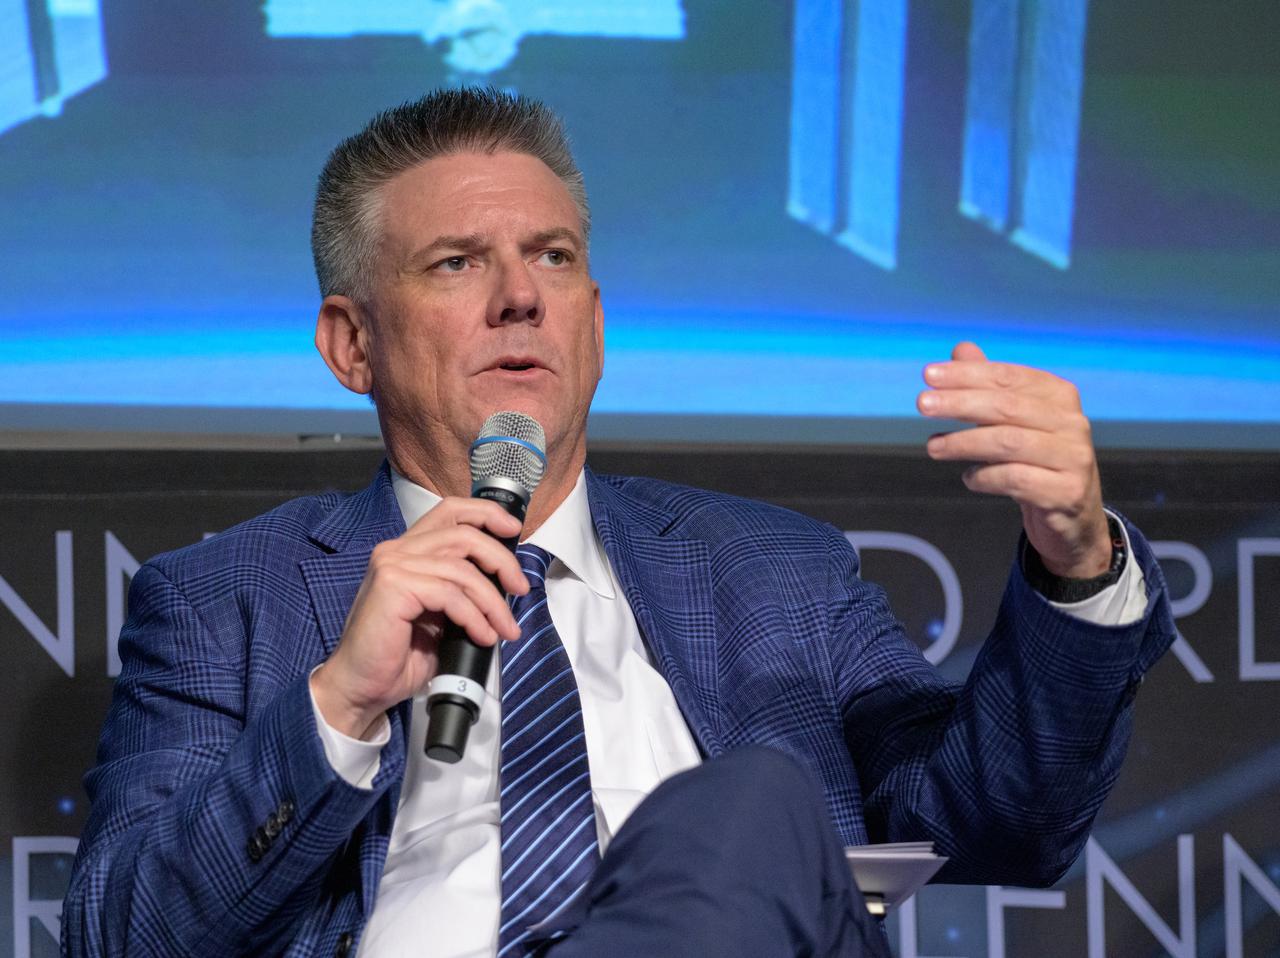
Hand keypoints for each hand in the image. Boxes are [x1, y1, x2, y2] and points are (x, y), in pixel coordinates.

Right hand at [310, 498, 528, 738]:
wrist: (362, 688)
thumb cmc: (399, 656)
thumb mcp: (439, 614)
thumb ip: (460, 588)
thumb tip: (503, 580)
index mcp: (407, 551)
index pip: (450, 512)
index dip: (486, 514)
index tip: (513, 530)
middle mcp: (396, 550)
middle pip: (464, 535)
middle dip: (501, 561)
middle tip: (520, 588)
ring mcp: (392, 565)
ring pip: (462, 569)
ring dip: (492, 601)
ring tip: (504, 629)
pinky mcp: (392, 586)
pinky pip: (450, 594)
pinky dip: (474, 616)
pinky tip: (482, 635)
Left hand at [918, 342, 1110, 579]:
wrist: (1072, 514)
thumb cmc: (1035, 458)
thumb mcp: (1013, 420)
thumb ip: (989, 386)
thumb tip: (961, 349)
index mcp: (1058, 395)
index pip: (1007, 377)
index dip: (967, 374)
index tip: (929, 375)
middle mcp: (1072, 422)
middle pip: (1007, 407)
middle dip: (960, 403)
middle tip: (922, 405)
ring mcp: (1073, 458)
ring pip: (1009, 443)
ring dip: (964, 442)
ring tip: (933, 446)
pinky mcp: (1066, 492)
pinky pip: (1016, 479)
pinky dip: (985, 477)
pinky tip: (969, 477)